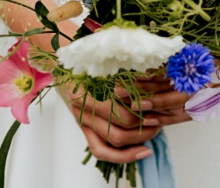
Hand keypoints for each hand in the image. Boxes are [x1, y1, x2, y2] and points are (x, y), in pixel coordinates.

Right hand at [60, 76, 190, 163]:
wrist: (61, 68)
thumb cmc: (84, 62)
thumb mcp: (101, 63)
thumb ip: (121, 72)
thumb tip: (152, 77)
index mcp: (86, 94)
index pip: (117, 113)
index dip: (139, 113)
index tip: (154, 106)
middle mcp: (83, 112)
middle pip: (117, 131)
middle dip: (142, 130)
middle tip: (159, 120)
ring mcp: (84, 123)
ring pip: (112, 143)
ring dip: (138, 141)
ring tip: (154, 131)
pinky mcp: (86, 131)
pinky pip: (102, 151)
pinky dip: (123, 156)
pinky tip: (142, 152)